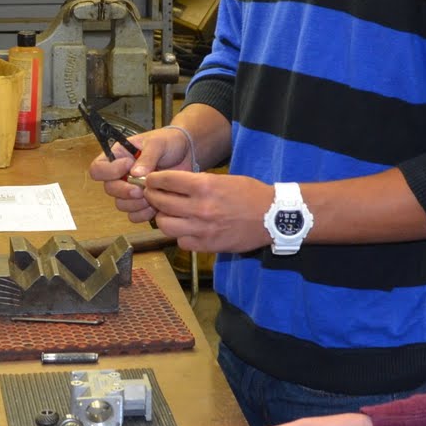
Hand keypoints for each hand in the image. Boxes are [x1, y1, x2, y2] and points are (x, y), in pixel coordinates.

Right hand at [87, 127, 191, 223]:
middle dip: (125, 191)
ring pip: (121, 205)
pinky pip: (134, 215)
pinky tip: (155, 205)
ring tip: (152, 195)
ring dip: (135, 204)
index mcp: (118, 157)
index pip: (98, 169)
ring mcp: (130, 190)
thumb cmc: (169, 142)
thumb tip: (134, 173)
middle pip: (109, 189)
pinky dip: (143, 214)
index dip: (110, 171)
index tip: (128, 165)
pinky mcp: (142, 203)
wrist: (187, 153)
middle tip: (142, 189)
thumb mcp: (157, 143)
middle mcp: (120, 175)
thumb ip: (146, 157)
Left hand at [142, 171, 276, 252]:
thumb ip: (198, 183)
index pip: (166, 180)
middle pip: (161, 202)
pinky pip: (181, 242)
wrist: (273, 217)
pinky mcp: (207, 245)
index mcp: (205, 186)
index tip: (151, 180)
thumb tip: (173, 185)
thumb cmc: (251, 194)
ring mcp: (202, 229)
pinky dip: (179, 235)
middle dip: (153, 197)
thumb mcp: (223, 179)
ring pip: (165, 225)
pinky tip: (186, 229)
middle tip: (153, 196)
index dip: (154, 180)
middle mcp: (200, 208)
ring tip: (168, 214)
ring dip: (163, 218)